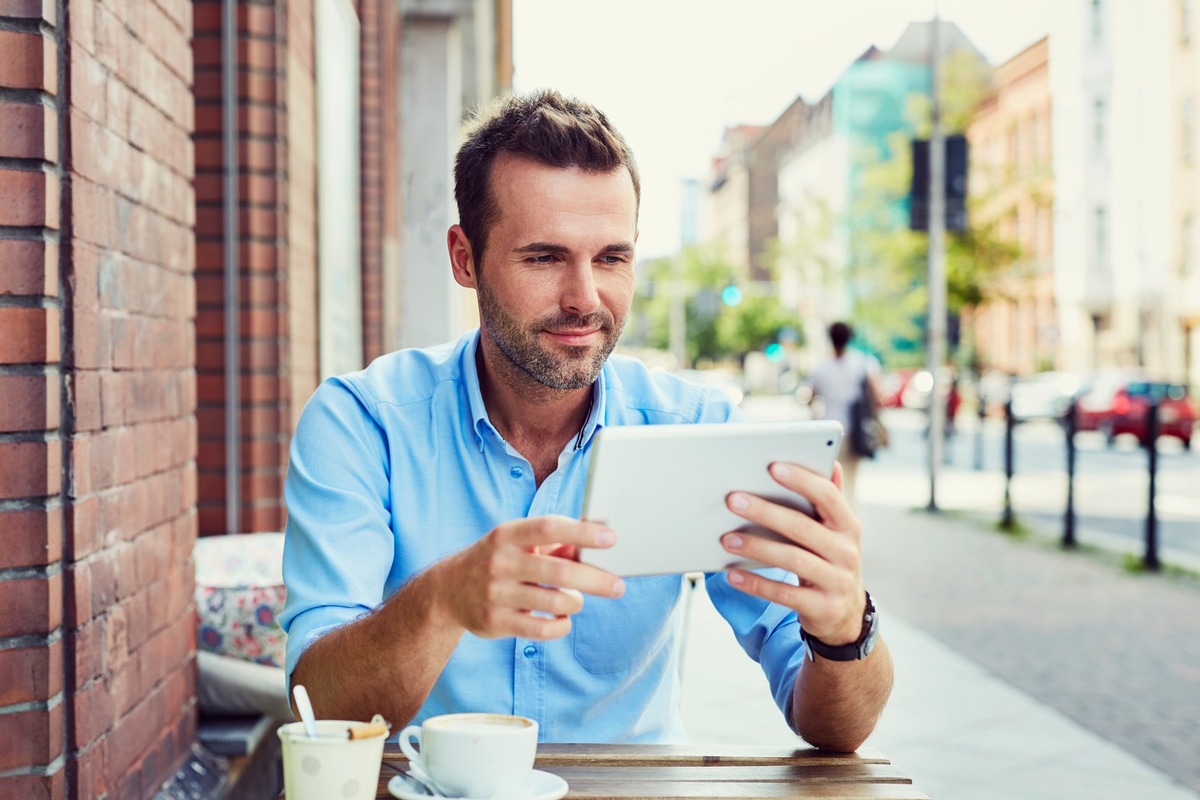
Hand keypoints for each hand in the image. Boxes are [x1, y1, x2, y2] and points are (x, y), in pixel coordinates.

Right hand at [431, 515, 624, 640]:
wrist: (446, 591)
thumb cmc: (497, 560)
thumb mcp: (517, 542)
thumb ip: (554, 542)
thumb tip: (597, 541)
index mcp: (507, 535)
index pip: (549, 528)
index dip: (582, 532)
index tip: (611, 539)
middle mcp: (499, 562)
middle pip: (558, 570)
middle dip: (594, 579)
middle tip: (618, 586)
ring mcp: (496, 593)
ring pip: (553, 602)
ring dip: (575, 602)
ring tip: (578, 600)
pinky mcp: (495, 622)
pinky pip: (541, 630)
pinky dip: (561, 626)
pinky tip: (563, 619)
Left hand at [719, 462, 864, 645]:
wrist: (845, 615)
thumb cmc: (830, 561)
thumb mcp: (835, 533)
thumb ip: (830, 500)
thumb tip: (831, 463)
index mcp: (849, 526)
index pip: (828, 496)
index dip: (802, 481)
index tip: (772, 467)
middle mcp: (846, 552)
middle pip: (801, 527)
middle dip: (765, 511)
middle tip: (732, 500)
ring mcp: (836, 581)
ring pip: (791, 559)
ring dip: (756, 547)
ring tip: (726, 538)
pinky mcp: (822, 608)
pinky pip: (783, 594)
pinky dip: (755, 583)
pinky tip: (732, 575)